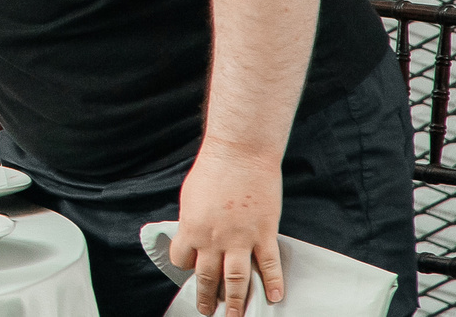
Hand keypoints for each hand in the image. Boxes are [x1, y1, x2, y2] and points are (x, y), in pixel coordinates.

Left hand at [171, 143, 285, 315]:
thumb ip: (192, 221)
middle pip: (208, 277)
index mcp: (192, 228)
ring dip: (235, 301)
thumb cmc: (212, 170)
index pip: (182, 259)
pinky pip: (268, 265)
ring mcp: (241, 239)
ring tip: (235, 316)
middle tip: (208, 311)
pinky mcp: (264, 234)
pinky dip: (272, 283)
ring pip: (237, 279)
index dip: (185, 266)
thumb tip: (193, 236)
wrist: (239, 154)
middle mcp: (214, 239)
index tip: (190, 270)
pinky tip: (273, 297)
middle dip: (207, 297)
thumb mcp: (190, 197)